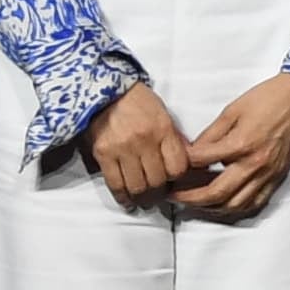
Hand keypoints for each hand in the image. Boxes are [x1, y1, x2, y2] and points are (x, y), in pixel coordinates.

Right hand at [79, 84, 193, 204]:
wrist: (103, 89)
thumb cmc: (136, 100)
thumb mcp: (162, 114)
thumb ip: (173, 139)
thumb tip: (186, 163)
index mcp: (163, 129)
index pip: (178, 167)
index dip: (177, 178)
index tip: (174, 180)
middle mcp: (144, 140)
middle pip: (158, 180)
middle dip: (160, 191)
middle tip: (158, 193)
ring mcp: (122, 148)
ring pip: (138, 186)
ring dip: (142, 197)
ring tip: (144, 198)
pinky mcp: (103, 154)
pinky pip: (115, 184)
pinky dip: (122, 197)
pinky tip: (127, 200)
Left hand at [173, 75, 289, 219]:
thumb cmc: (269, 98)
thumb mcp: (232, 110)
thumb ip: (210, 134)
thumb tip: (191, 152)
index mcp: (241, 144)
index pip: (202, 162)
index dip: (182, 164)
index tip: (173, 165)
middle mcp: (255, 164)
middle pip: (215, 193)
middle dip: (189, 198)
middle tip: (173, 197)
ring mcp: (268, 174)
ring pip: (234, 204)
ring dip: (210, 208)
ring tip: (195, 203)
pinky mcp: (277, 178)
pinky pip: (255, 203)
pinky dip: (236, 208)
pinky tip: (223, 205)